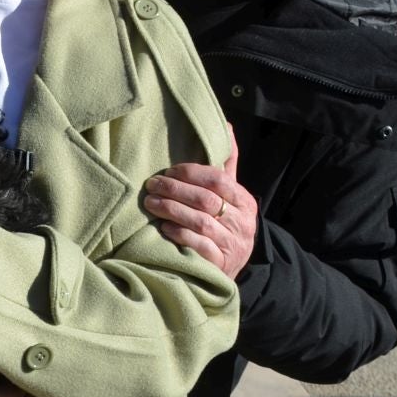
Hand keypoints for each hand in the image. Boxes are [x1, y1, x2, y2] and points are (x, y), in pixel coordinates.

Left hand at [143, 126, 256, 278]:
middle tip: (151, 186)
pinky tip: (164, 228)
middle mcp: (242, 223)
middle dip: (175, 190)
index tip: (169, 171)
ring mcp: (233, 244)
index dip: (191, 173)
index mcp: (245, 201)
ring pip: (201, 222)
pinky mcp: (221, 263)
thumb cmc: (224, 225)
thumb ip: (226, 164)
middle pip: (206, 200)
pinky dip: (180, 235)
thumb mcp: (230, 196)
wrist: (228, 270)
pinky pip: (199, 246)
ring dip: (172, 210)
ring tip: (151, 204)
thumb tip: (226, 125)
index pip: (219, 180)